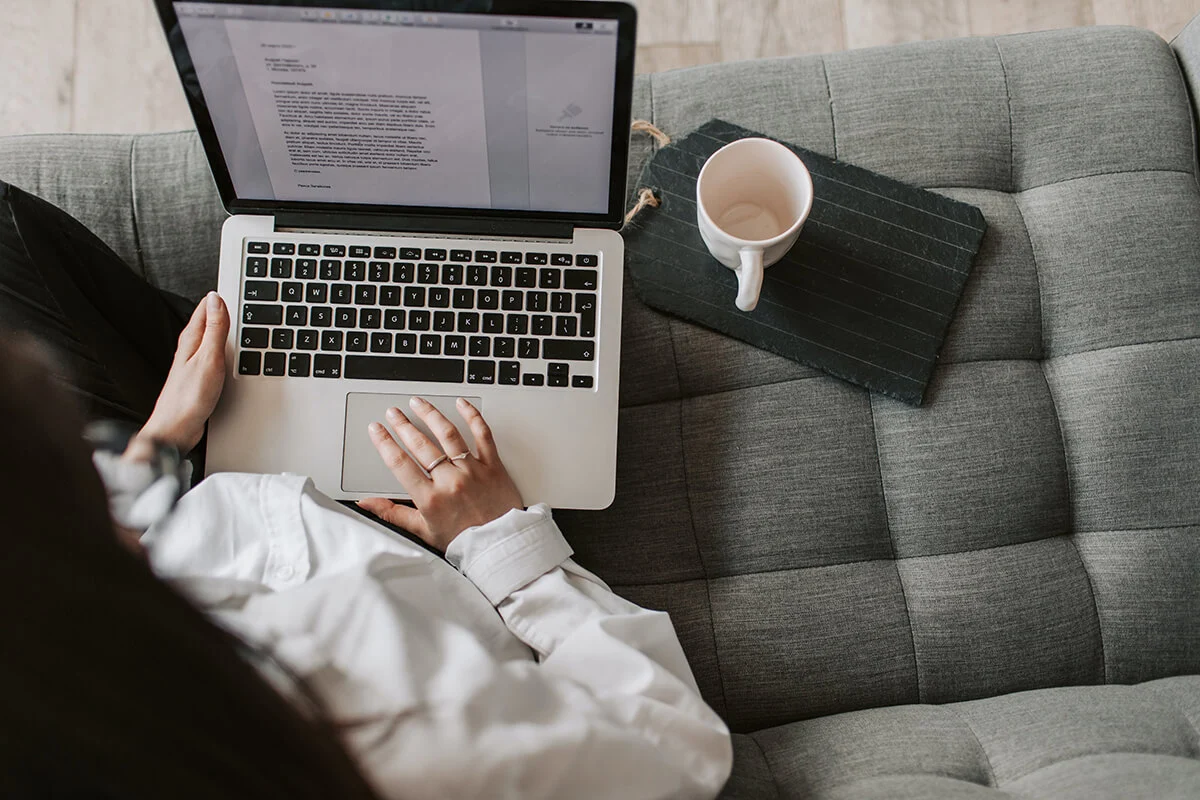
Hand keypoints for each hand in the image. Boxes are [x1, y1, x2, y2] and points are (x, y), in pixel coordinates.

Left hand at [137, 292, 228, 452]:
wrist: (176, 429)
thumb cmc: (189, 398)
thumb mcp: (208, 358)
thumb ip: (215, 329)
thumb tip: (216, 300)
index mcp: (191, 339)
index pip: (206, 307)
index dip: (221, 297)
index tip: (236, 288)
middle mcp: (189, 348)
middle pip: (209, 321)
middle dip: (224, 310)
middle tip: (240, 301)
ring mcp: (194, 362)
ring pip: (211, 338)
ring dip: (225, 329)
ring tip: (239, 322)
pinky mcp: (199, 376)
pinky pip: (214, 355)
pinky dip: (224, 349)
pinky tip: (232, 355)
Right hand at [357, 396, 523, 551]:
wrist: (500, 546)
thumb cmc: (464, 540)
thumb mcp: (423, 530)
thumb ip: (393, 513)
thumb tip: (366, 504)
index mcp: (430, 499)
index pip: (400, 463)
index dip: (384, 443)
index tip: (376, 429)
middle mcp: (450, 481)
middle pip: (420, 444)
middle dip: (403, 424)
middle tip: (393, 412)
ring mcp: (472, 470)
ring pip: (448, 434)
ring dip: (430, 415)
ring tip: (417, 403)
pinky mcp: (493, 465)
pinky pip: (482, 434)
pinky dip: (472, 416)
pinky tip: (461, 404)